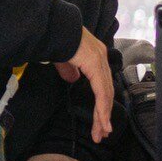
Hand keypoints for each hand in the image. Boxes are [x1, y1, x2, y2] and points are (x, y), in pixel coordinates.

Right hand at [52, 27, 112, 142]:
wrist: (54, 29)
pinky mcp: (95, 65)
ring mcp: (100, 61)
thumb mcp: (65, 59)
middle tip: (103, 132)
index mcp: (96, 56)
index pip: (102, 84)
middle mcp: (102, 58)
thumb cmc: (57, 41)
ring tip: (102, 132)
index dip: (102, 103)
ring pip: (106, 95)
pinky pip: (101, 91)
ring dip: (104, 115)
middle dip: (105, 114)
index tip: (100, 120)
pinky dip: (102, 107)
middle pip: (107, 92)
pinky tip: (102, 120)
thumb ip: (70, 70)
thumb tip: (73, 79)